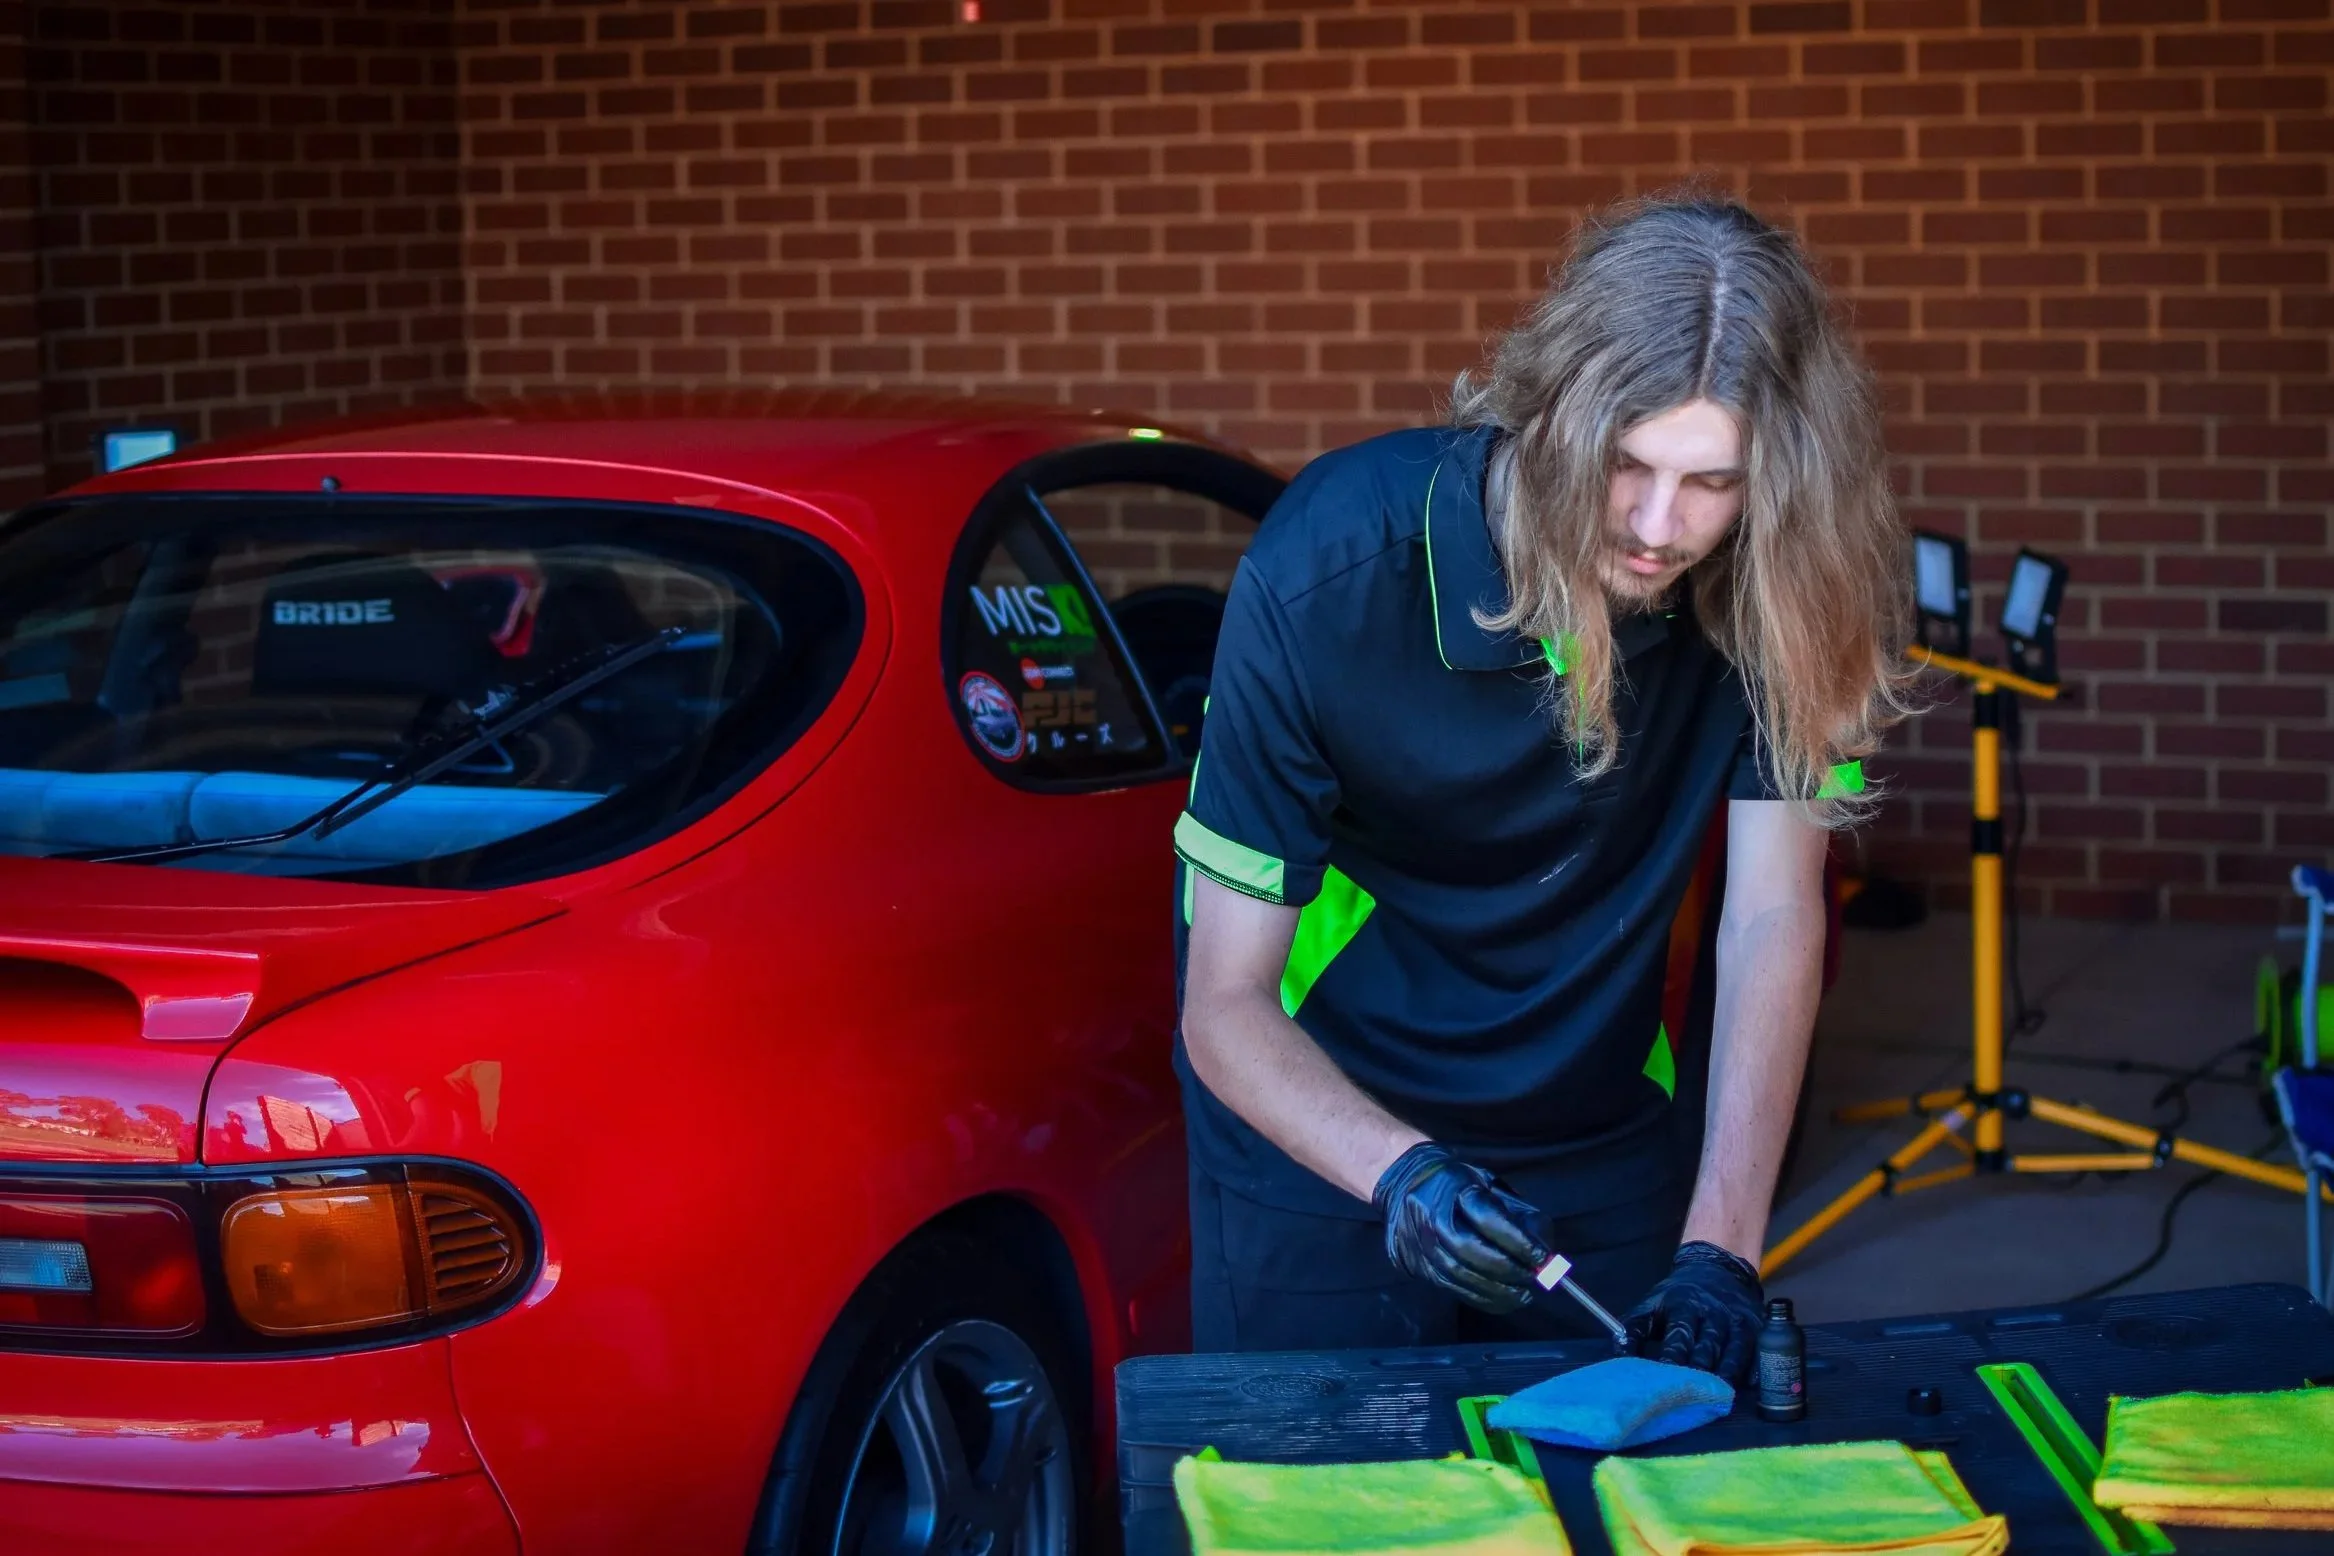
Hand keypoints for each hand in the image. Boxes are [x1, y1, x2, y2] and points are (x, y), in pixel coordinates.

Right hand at [1371, 1142, 1550, 1313]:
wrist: (1404, 1185)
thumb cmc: (1456, 1184)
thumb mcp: (1487, 1183)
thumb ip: (1516, 1213)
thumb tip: (1544, 1250)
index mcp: (1452, 1188)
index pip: (1487, 1219)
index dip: (1518, 1241)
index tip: (1541, 1256)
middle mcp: (1432, 1217)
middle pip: (1471, 1251)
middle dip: (1508, 1269)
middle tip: (1534, 1278)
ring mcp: (1422, 1245)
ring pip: (1461, 1275)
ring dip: (1498, 1290)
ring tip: (1524, 1294)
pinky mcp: (1420, 1267)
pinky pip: (1454, 1289)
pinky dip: (1483, 1298)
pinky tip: (1504, 1298)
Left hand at [1623, 1240, 1764, 1383]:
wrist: (1718, 1267)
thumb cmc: (1678, 1295)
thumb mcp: (1652, 1304)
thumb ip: (1634, 1329)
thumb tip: (1619, 1355)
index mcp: (1684, 1306)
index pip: (1679, 1336)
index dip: (1673, 1359)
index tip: (1665, 1381)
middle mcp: (1712, 1314)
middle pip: (1706, 1348)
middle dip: (1699, 1373)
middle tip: (1691, 1397)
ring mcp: (1736, 1322)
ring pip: (1732, 1353)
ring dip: (1724, 1377)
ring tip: (1718, 1398)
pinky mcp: (1754, 1329)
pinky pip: (1754, 1352)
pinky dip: (1752, 1370)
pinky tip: (1748, 1387)